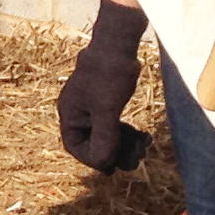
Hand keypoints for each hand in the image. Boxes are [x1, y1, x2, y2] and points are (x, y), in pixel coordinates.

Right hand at [57, 0, 149, 172]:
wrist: (118, 46)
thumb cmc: (108, 76)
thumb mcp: (106, 111)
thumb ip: (104, 139)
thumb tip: (104, 164)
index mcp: (70, 114)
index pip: (75, 146)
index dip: (93, 160)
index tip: (113, 168)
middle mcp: (78, 112)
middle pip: (92, 143)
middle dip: (114, 153)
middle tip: (135, 161)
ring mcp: (92, 107)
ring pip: (106, 135)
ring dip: (124, 145)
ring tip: (144, 147)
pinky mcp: (106, 102)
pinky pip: (114, 125)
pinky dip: (128, 133)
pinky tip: (143, 136)